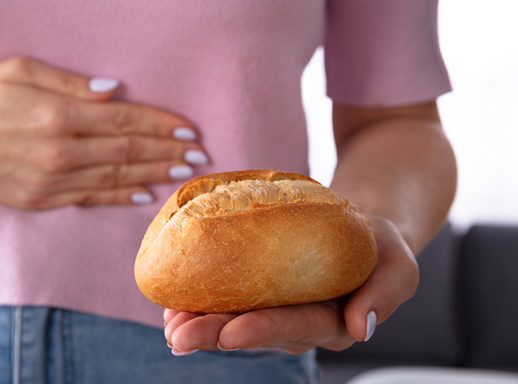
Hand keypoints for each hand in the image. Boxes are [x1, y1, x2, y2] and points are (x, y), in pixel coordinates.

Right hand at [0, 57, 205, 208]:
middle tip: (200, 156)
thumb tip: (115, 91)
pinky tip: (144, 196)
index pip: (125, 122)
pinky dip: (119, 199)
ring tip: (184, 175)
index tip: (190, 130)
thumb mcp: (20, 70)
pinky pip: (89, 200)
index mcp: (58, 115)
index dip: (161, 126)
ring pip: (115, 180)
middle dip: (168, 153)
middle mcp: (59, 152)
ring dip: (153, 176)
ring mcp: (50, 181)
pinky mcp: (40, 200)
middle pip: (127, 153)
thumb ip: (71, 82)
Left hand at [163, 216, 418, 354]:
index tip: (230, 333)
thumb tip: (361, 328)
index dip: (261, 330)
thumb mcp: (398, 265)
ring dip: (197, 323)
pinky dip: (197, 301)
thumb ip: (385, 295)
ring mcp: (273, 308)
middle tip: (178, 336)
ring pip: (231, 320)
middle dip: (213, 335)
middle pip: (252, 331)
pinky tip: (171, 304)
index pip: (294, 327)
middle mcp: (296, 323)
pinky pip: (225, 300)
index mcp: (331, 323)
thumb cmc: (379, 247)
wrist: (360, 229)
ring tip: (167, 323)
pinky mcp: (257, 292)